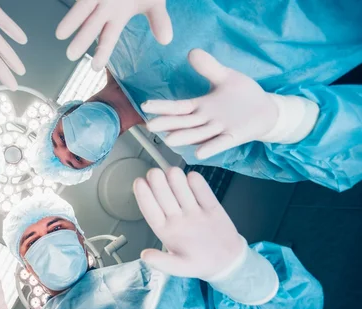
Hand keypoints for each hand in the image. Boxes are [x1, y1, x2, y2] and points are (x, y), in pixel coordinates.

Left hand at [57, 0, 172, 69]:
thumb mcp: (154, 2)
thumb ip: (158, 20)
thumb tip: (166, 40)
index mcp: (117, 16)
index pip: (108, 37)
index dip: (102, 52)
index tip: (95, 68)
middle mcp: (104, 6)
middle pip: (91, 25)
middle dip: (82, 39)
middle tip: (71, 55)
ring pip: (83, 7)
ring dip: (72, 20)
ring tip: (60, 34)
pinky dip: (76, 2)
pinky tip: (69, 10)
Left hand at [133, 167, 244, 280]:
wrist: (227, 261)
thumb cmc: (199, 263)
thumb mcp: (179, 268)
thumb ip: (162, 262)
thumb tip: (144, 255)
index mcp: (165, 230)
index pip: (150, 210)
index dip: (144, 196)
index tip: (139, 183)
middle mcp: (176, 217)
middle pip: (165, 197)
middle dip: (158, 183)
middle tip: (155, 173)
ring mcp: (193, 209)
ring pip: (182, 191)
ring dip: (176, 180)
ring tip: (173, 172)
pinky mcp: (210, 206)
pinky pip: (203, 192)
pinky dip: (198, 184)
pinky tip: (192, 177)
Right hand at [142, 49, 278, 159]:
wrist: (266, 110)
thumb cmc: (243, 95)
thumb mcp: (225, 77)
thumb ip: (208, 67)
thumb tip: (191, 52)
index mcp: (201, 106)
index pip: (177, 107)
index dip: (162, 107)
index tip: (145, 105)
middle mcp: (205, 120)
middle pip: (183, 122)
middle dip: (167, 124)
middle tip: (150, 126)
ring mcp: (218, 130)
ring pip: (197, 134)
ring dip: (184, 137)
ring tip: (168, 139)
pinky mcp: (233, 137)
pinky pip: (220, 143)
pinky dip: (210, 147)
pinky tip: (198, 152)